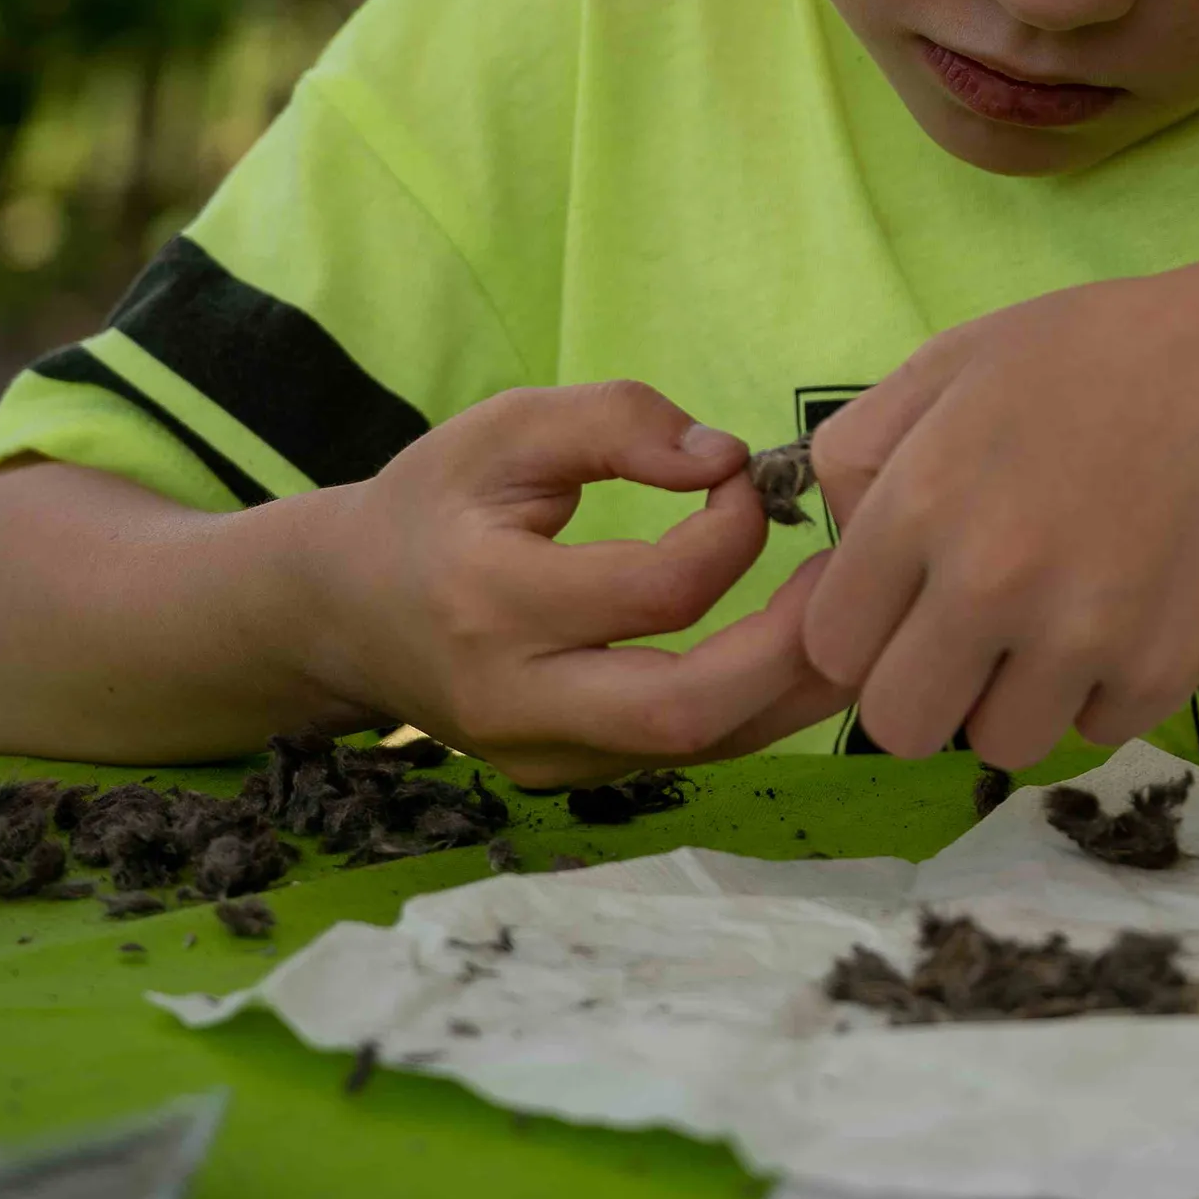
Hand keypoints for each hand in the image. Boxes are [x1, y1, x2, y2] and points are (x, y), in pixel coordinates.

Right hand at [287, 379, 851, 788]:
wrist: (345, 611)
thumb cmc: (435, 504)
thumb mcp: (506, 427)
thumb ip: (615, 420)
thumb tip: (726, 459)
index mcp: (492, 603)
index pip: (655, 592)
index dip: (730, 533)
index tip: (744, 481)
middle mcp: (515, 701)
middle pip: (686, 712)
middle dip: (792, 650)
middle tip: (852, 579)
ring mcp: (541, 757)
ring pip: (698, 749)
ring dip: (794, 689)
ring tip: (853, 617)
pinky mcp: (567, 778)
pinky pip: (683, 754)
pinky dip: (754, 706)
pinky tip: (795, 651)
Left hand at [800, 242, 1198, 767]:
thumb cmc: (1098, 355)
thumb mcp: (951, 361)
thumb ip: (861, 452)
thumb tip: (840, 548)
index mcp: (922, 503)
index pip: (831, 646)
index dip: (862, 628)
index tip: (902, 600)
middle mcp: (992, 584)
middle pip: (898, 727)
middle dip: (923, 687)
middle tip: (968, 634)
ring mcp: (1082, 639)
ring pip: (997, 745)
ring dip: (1014, 697)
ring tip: (1055, 618)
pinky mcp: (1162, 674)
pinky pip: (1092, 732)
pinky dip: (1101, 691)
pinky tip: (1125, 610)